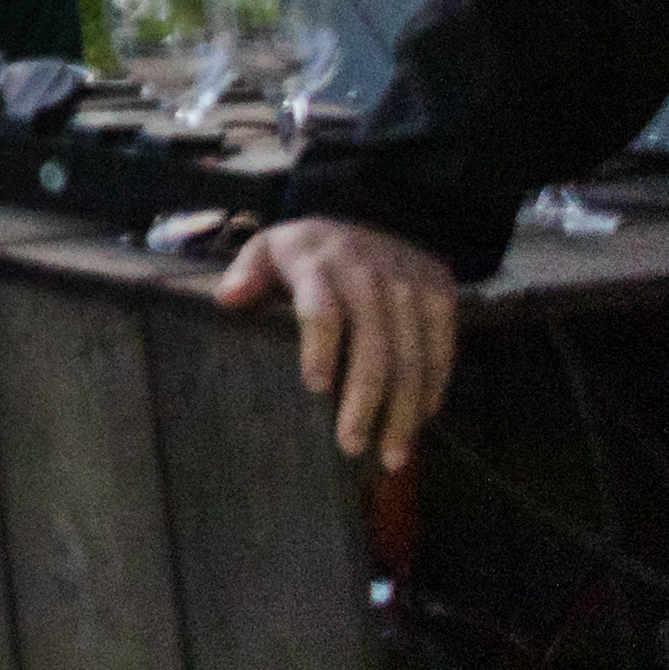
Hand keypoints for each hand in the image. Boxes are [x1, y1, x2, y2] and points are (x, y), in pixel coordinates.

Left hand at [215, 216, 457, 461]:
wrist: (373, 214)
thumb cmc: (309, 250)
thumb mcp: (269, 248)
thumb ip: (247, 272)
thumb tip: (227, 298)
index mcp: (319, 264)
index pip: (321, 309)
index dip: (320, 347)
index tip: (315, 387)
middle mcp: (368, 275)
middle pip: (373, 346)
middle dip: (365, 402)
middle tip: (352, 446)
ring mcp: (409, 285)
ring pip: (411, 356)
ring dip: (403, 410)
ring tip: (391, 455)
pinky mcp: (440, 294)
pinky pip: (441, 347)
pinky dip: (433, 385)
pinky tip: (421, 418)